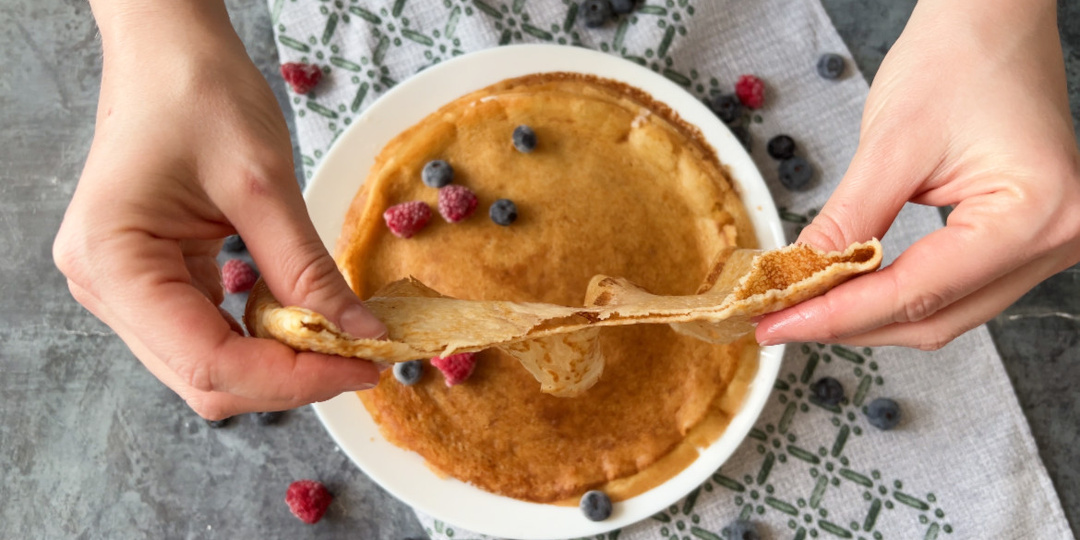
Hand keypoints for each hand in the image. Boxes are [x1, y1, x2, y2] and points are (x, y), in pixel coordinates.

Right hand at [53, 1, 385, 418]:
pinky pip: (205, 332)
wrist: (169, 52)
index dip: (292, 378)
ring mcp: (121, 287)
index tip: (362, 367)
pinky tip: (302, 320)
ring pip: (205, 364)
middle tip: (361, 358)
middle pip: (204, 377)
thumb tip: (361, 335)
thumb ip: (307, 270)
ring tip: (340, 342)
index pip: (208, 361)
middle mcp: (103, 287)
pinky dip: (258, 337)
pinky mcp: (147, 280)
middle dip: (288, 377)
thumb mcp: (263, 183)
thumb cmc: (200, 95)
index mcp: (114, 262)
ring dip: (276, 363)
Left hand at [757, 0, 1079, 349]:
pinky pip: (955, 290)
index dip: (839, 314)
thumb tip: (800, 280)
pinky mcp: (1022, 242)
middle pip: (936, 317)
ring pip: (945, 314)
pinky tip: (849, 292)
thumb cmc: (956, 60)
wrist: (994, 23)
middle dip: (851, 323)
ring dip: (871, 317)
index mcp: (1034, 214)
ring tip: (805, 310)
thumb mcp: (890, 144)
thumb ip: (847, 222)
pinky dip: (898, 295)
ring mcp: (1046, 245)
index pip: (919, 290)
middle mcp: (1056, 240)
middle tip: (781, 322)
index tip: (780, 324)